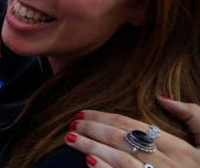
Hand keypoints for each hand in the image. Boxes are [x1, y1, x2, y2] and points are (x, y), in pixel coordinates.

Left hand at [65, 97, 199, 166]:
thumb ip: (192, 116)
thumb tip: (163, 97)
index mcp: (178, 148)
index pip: (133, 125)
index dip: (104, 117)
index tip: (82, 114)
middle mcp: (168, 163)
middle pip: (122, 139)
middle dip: (92, 129)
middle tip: (72, 124)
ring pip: (120, 158)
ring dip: (91, 146)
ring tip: (70, 139)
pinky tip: (88, 162)